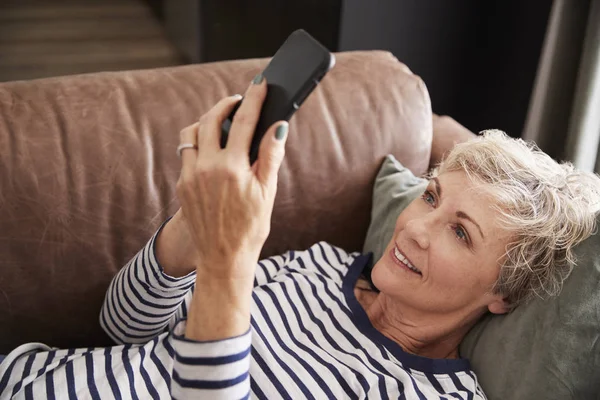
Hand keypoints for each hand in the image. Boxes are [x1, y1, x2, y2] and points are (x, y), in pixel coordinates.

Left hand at [176, 75, 288, 280]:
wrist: (223, 258)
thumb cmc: (251, 227)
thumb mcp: (267, 193)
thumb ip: (270, 156)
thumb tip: (278, 126)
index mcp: (233, 169)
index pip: (244, 122)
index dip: (253, 99)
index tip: (260, 84)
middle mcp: (208, 168)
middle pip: (211, 119)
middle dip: (226, 104)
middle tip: (238, 100)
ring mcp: (190, 176)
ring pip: (192, 133)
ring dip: (206, 121)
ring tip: (222, 121)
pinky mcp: (181, 184)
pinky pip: (187, 153)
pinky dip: (198, 143)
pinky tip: (213, 149)